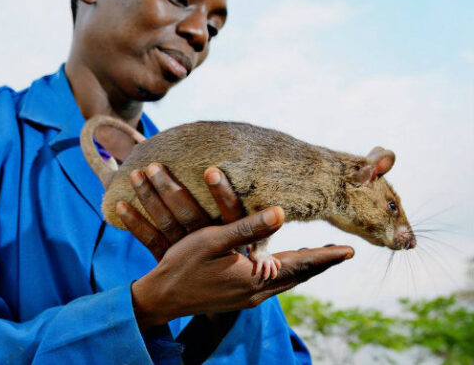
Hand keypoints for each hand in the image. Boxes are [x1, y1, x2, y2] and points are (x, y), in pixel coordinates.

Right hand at [117, 164, 353, 329]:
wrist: (161, 299)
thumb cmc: (183, 265)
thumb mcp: (212, 240)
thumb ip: (247, 228)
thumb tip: (282, 213)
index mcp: (255, 278)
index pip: (301, 265)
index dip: (324, 256)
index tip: (350, 250)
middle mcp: (257, 292)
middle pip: (298, 276)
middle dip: (318, 263)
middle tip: (338, 252)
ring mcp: (247, 299)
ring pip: (285, 282)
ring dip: (302, 268)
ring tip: (316, 257)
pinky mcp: (238, 299)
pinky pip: (272, 285)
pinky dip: (285, 273)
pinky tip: (281, 265)